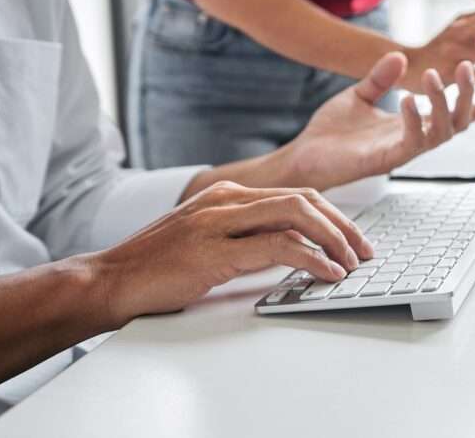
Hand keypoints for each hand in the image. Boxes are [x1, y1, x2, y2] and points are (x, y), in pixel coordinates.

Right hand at [91, 181, 372, 325]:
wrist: (110, 280)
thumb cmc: (158, 266)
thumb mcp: (210, 241)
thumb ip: (248, 236)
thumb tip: (294, 248)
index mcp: (229, 193)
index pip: (297, 194)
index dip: (334, 215)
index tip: (355, 238)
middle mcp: (227, 198)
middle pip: (305, 199)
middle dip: (343, 225)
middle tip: (365, 250)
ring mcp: (219, 220)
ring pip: (296, 215)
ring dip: (334, 239)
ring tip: (351, 263)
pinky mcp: (213, 249)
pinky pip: (277, 246)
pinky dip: (311, 258)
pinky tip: (326, 273)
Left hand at [282, 51, 474, 189]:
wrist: (303, 157)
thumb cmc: (332, 131)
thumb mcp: (359, 95)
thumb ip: (381, 78)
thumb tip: (402, 56)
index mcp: (412, 125)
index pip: (453, 114)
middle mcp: (413, 140)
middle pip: (458, 122)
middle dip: (468, 96)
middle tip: (469, 67)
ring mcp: (401, 152)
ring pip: (441, 133)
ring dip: (443, 103)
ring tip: (437, 76)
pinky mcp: (385, 161)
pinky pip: (411, 143)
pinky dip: (414, 119)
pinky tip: (408, 98)